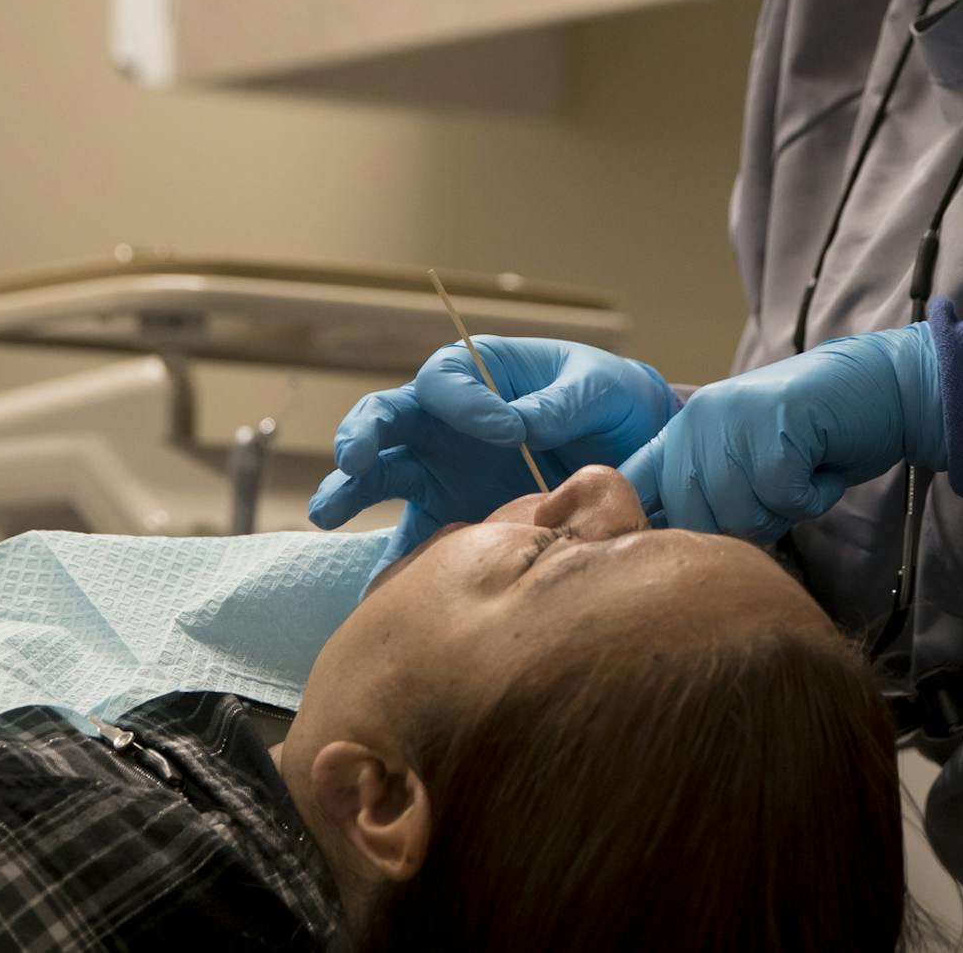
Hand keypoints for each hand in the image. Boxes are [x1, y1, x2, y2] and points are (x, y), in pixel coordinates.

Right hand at [308, 338, 680, 573]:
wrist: (634, 451)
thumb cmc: (611, 400)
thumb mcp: (600, 387)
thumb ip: (562, 401)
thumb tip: (522, 422)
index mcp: (481, 373)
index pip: (445, 378)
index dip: (466, 401)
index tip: (508, 430)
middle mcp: (448, 419)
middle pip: (386, 417)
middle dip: (364, 434)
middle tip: (354, 459)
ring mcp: (442, 469)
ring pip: (380, 474)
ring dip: (349, 490)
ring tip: (328, 512)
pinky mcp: (450, 515)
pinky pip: (413, 539)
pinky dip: (393, 563)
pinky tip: (376, 590)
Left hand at [619, 324, 942, 542]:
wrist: (883, 388)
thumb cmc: (817, 436)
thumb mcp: (747, 459)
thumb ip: (707, 491)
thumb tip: (668, 554)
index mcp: (683, 430)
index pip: (632, 486)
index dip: (643, 528)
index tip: (668, 556)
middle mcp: (697, 421)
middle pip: (693, 521)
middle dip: (743, 527)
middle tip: (778, 497)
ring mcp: (733, 419)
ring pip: (741, 516)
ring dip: (782, 513)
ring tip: (802, 475)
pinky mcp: (774, 425)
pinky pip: (783, 500)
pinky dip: (812, 498)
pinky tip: (822, 468)